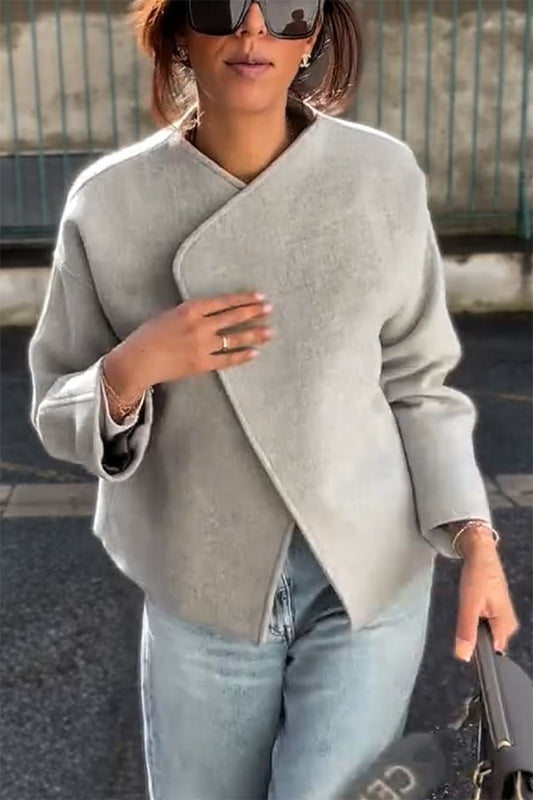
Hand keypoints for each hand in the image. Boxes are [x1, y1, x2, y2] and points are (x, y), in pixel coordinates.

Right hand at [107, 291, 274, 394]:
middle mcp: (200, 326)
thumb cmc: (148, 335)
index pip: (224, 301)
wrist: (138, 360)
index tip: (259, 297)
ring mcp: (202, 346)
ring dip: (254, 334)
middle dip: (254, 312)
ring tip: (269, 332)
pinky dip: (242, 356)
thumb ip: (190, 314)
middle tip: (270, 309)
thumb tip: (209, 314)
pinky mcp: (202, 364)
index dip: (244, 299)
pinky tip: (254, 353)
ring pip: (234, 338)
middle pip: (233, 317)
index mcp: (190, 309)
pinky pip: (227, 359)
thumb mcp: (169, 315)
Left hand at [454, 527, 519, 661]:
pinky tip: (473, 605)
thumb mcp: (468, 605)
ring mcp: (503, 617)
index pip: (492, 654)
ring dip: (473, 623)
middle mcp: (508, 625)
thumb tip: (464, 656)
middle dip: (473, 634)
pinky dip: (475, 616)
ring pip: (484, 632)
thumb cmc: (477, 575)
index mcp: (506, 626)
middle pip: (487, 643)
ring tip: (470, 606)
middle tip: (467, 614)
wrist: (480, 554)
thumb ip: (466, 631)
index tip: (464, 639)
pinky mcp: (497, 611)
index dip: (475, 649)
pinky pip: (484, 623)